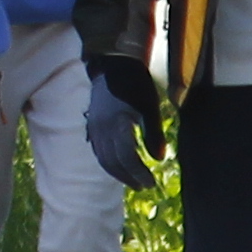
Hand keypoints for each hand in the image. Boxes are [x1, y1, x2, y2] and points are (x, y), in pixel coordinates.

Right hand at [83, 52, 163, 190]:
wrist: (113, 65)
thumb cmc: (136, 84)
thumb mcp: (150, 107)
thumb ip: (153, 134)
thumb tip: (159, 159)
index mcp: (117, 124)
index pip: (126, 157)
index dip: (138, 173)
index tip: (151, 183)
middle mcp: (101, 129)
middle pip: (112, 162)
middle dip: (128, 177)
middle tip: (145, 186)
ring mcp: (94, 128)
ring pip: (103, 158)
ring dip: (117, 173)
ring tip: (133, 181)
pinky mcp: (92, 126)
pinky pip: (98, 151)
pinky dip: (109, 163)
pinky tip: (118, 165)